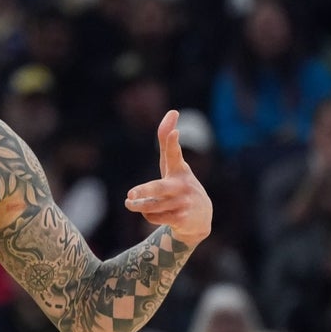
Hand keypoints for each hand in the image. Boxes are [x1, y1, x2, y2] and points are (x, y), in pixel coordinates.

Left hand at [125, 110, 212, 245]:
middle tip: (129, 195)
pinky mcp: (181, 219)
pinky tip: (155, 214)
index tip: (174, 132)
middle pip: (158, 188)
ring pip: (150, 205)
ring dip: (138, 205)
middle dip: (144, 191)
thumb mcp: (175, 165)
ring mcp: (183, 203)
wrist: (200, 219)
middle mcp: (182, 186)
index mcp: (179, 170)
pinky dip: (148, 216)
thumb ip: (168, 143)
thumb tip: (172, 112)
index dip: (172, 142)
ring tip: (130, 203)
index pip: (174, 154)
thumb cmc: (181, 186)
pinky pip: (154, 217)